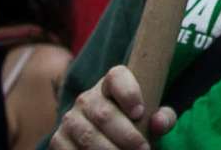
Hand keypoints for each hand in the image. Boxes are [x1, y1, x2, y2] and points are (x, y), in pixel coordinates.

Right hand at [49, 65, 171, 148]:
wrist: (108, 136)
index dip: (129, 93)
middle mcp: (87, 98)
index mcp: (111, 83)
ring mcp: (70, 119)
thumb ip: (163, 117)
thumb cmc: (135, 123)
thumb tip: (158, 123)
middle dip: (127, 136)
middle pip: (105, 114)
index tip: (140, 113)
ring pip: (89, 136)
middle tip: (143, 149)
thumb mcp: (151, 117)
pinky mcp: (58, 140)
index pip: (117, 77)